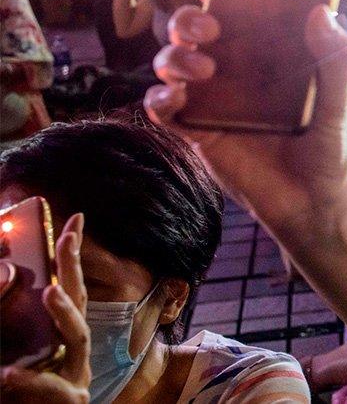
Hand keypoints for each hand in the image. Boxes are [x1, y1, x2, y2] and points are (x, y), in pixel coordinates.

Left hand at [0, 214, 89, 403]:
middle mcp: (73, 350)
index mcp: (59, 334)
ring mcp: (76, 375)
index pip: (69, 285)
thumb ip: (7, 309)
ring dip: (65, 312)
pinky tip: (8, 373)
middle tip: (66, 240)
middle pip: (81, 302)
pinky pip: (53, 387)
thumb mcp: (6, 347)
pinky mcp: (69, 399)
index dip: (72, 253)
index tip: (76, 219)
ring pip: (78, 339)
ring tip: (49, 292)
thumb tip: (5, 273)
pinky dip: (30, 380)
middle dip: (74, 271)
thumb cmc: (14, 391)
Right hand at [143, 0, 346, 225]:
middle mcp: (233, 67)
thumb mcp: (336, 101)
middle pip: (193, 27)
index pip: (234, 6)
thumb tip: (322, 10)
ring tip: (204, 69)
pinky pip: (163, 106)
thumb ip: (334, 57)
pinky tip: (176, 99)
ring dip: (175, 55)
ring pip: (172, 60)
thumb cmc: (326, 147)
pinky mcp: (197, 130)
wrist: (312, 203)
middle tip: (210, 26)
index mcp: (265, 51)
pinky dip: (160, 98)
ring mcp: (211, 97)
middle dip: (189, 17)